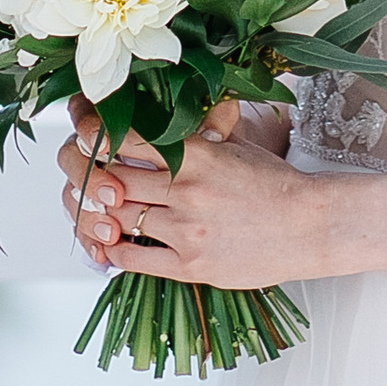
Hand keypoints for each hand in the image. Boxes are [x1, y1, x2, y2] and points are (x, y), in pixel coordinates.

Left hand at [59, 98, 332, 287]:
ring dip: (96, 213)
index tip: (82, 136)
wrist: (310, 226)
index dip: (93, 136)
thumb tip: (155, 118)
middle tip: (76, 172)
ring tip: (91, 207)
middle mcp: (186, 190)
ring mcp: (187, 230)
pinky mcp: (191, 266)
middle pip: (109, 180)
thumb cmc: (272, 184)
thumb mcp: (232, 145)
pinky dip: (113, 250)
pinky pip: (133, 258)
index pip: (124, 139)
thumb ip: (192, 134)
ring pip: (117, 218)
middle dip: (84, 175)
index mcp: (195, 153)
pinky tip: (109, 243)